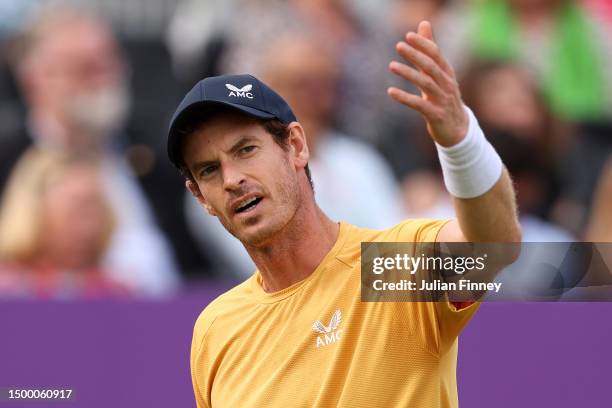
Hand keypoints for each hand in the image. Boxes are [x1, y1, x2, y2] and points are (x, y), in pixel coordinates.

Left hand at [388, 21, 467, 146]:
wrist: (458, 130)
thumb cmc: (444, 98)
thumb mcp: (437, 74)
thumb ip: (429, 51)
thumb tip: (423, 24)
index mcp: (447, 73)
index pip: (436, 55)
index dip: (424, 44)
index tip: (408, 35)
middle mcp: (447, 85)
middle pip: (431, 67)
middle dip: (415, 55)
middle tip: (399, 46)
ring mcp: (442, 100)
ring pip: (426, 83)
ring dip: (408, 73)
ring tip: (392, 66)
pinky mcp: (436, 115)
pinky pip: (419, 105)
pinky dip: (405, 98)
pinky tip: (390, 92)